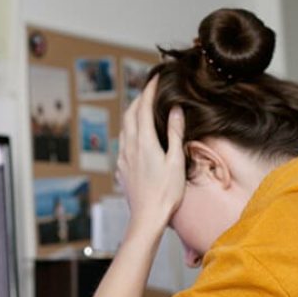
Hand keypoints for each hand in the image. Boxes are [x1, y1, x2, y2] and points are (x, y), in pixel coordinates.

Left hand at [116, 77, 185, 236]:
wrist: (146, 218)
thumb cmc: (166, 193)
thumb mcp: (176, 161)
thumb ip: (174, 133)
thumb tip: (175, 110)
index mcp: (144, 142)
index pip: (143, 108)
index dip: (148, 91)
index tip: (155, 78)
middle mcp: (129, 146)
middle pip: (129, 114)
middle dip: (137, 99)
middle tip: (148, 91)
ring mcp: (123, 158)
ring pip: (123, 128)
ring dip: (131, 114)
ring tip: (141, 108)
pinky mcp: (121, 169)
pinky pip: (122, 143)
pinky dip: (129, 131)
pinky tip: (136, 136)